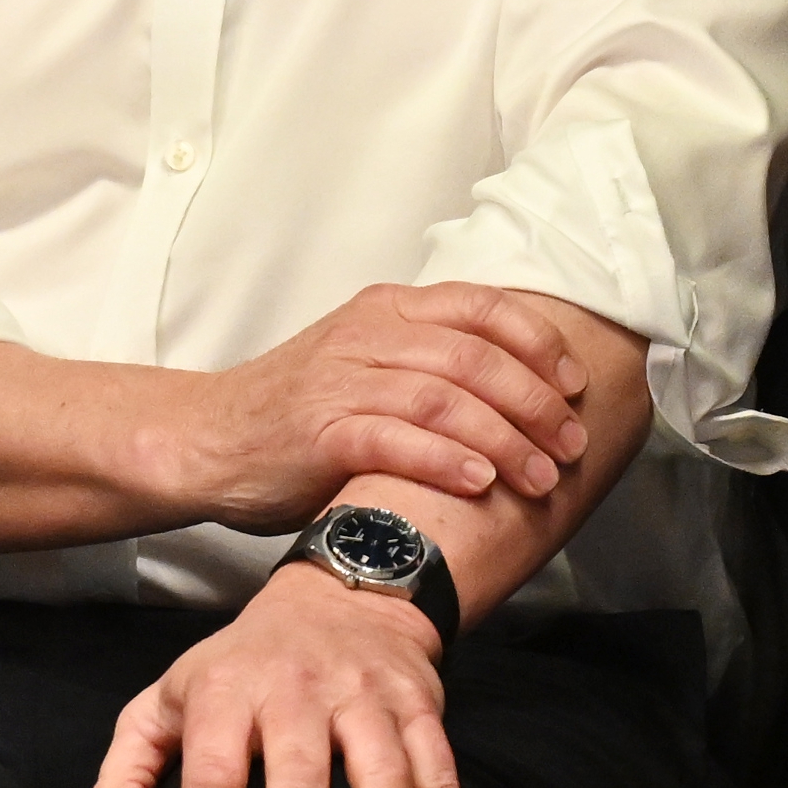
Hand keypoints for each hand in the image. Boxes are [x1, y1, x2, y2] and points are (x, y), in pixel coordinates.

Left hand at [91, 563, 461, 787]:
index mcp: (227, 687)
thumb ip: (128, 776)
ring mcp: (363, 694)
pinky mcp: (416, 705)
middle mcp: (296, 685)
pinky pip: (439, 774)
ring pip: (382, 776)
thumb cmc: (238, 670)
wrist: (333, 597)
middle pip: (300, 771)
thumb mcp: (165, 703)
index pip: (213, 766)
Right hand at [187, 281, 587, 533]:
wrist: (211, 439)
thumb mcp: (367, 361)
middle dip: (536, 402)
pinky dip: (444, 459)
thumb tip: (528, 388)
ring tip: (540, 477)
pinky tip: (478, 482)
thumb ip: (430, 360)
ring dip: (504, 440)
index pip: (479, 305)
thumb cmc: (300, 410)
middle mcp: (365, 335)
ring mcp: (340, 381)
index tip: (575, 384)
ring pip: (442, 397)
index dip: (538, 343)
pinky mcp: (319, 431)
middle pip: (473, 356)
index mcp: (384, 309)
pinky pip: (394, 437)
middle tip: (571, 445)